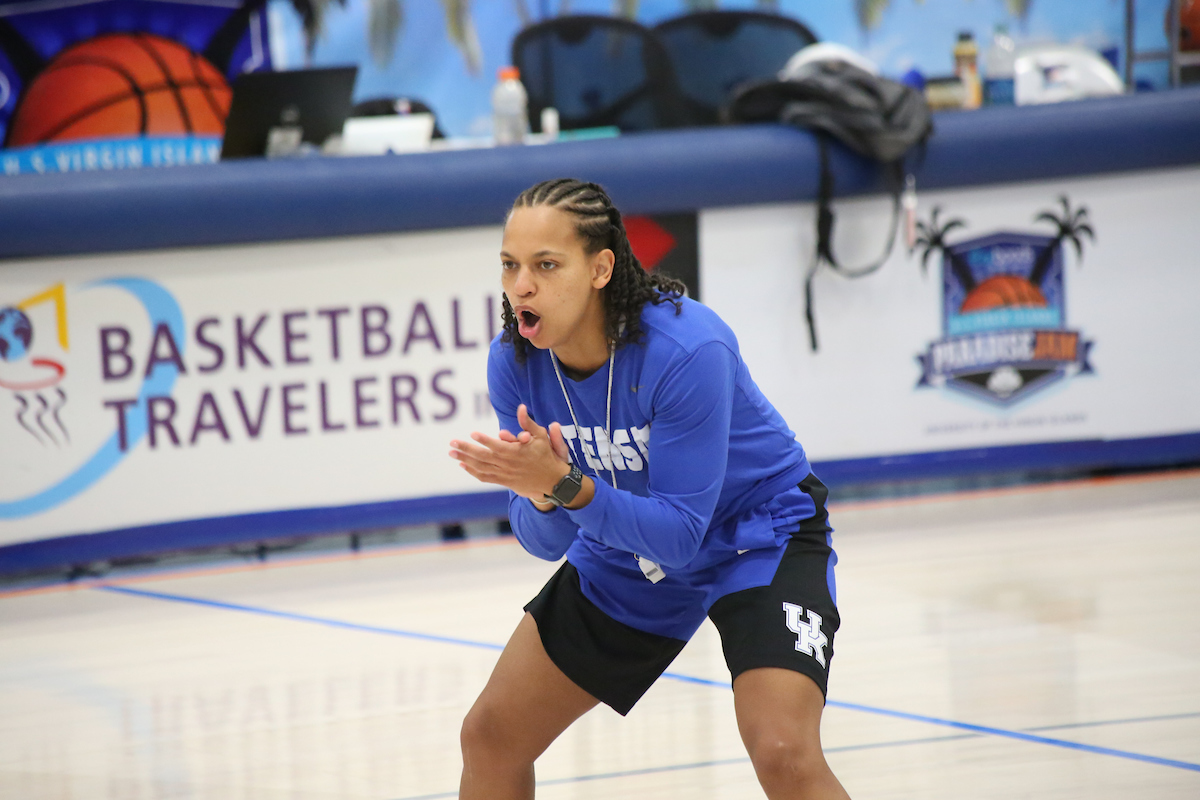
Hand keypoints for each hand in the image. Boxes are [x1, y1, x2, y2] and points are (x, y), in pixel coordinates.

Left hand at [450, 405, 569, 499]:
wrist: (551, 480)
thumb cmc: (546, 455)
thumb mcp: (540, 436)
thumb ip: (528, 422)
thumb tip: (521, 407)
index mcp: (516, 452)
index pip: (497, 446)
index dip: (484, 440)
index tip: (472, 434)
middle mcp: (508, 464)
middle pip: (483, 457)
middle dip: (466, 450)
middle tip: (452, 443)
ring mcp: (505, 474)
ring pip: (481, 467)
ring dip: (465, 460)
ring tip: (452, 453)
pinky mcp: (504, 481)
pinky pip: (485, 477)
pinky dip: (473, 472)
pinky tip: (463, 465)